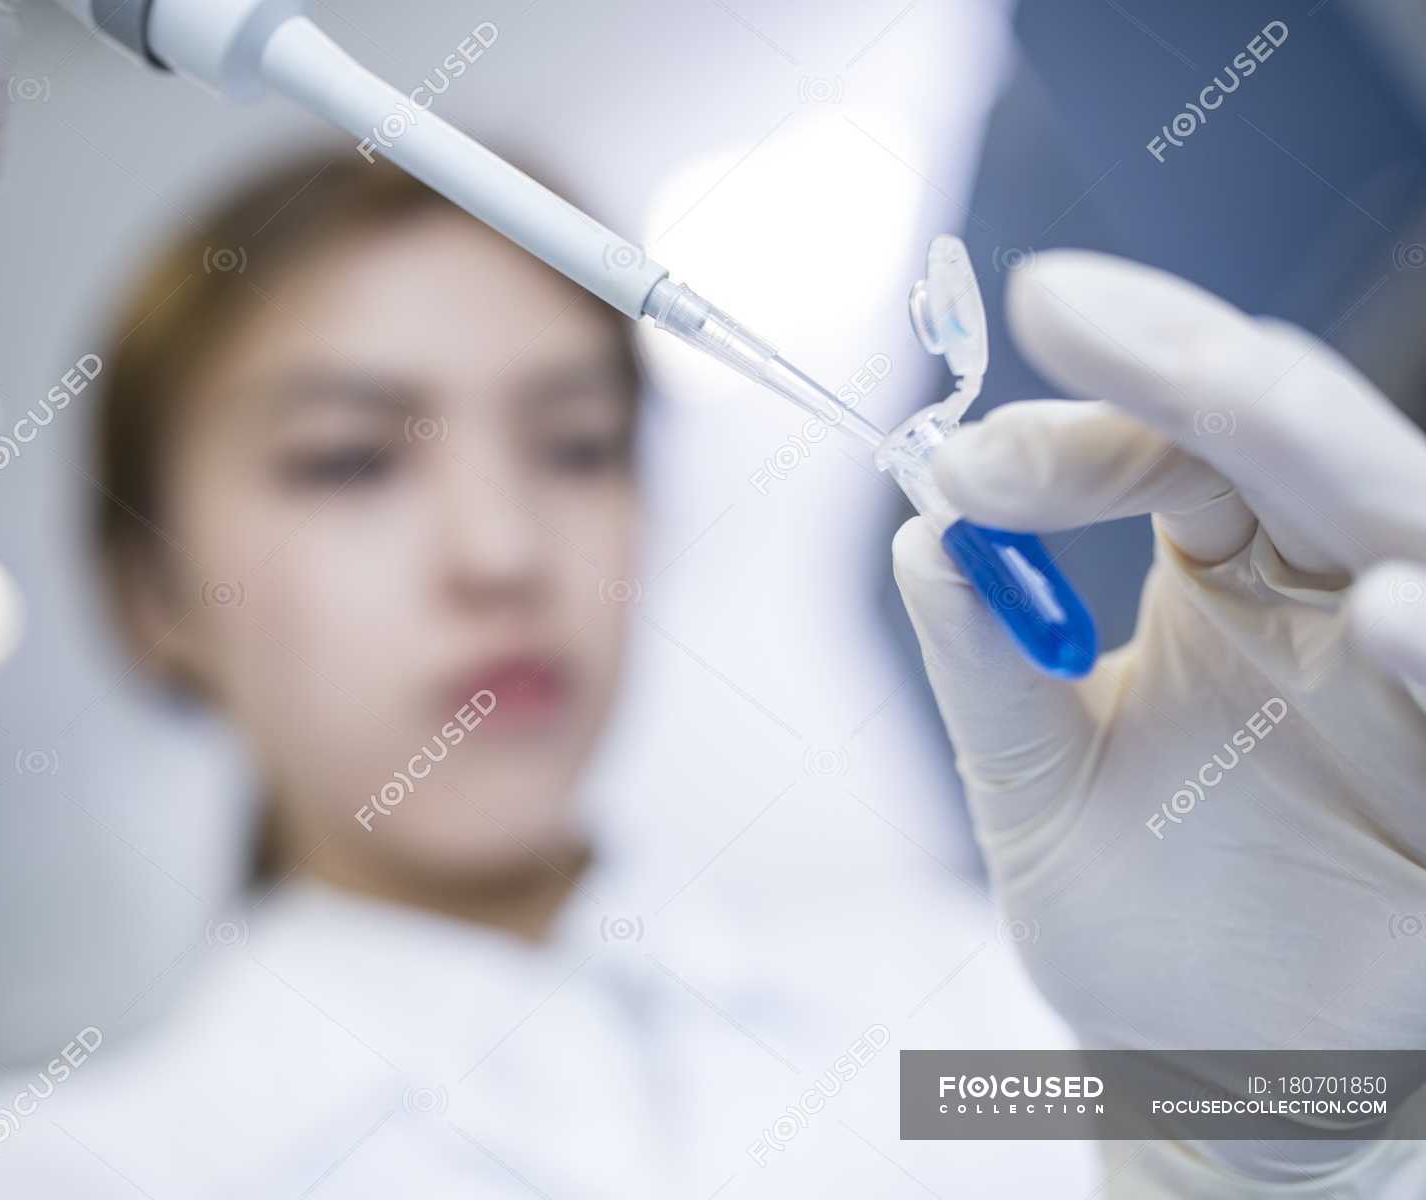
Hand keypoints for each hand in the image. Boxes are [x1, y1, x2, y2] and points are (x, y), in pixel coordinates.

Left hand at [891, 251, 1425, 1185]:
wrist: (1222, 1080)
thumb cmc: (1146, 924)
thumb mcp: (1031, 786)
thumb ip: (982, 662)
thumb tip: (920, 523)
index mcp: (1246, 577)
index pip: (1183, 446)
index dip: (1080, 424)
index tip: (960, 456)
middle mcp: (1350, 598)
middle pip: (1300, 441)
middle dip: (1193, 366)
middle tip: (1068, 306)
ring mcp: (1423, 681)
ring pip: (1415, 528)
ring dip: (1332, 456)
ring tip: (1229, 400)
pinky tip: (1384, 613)